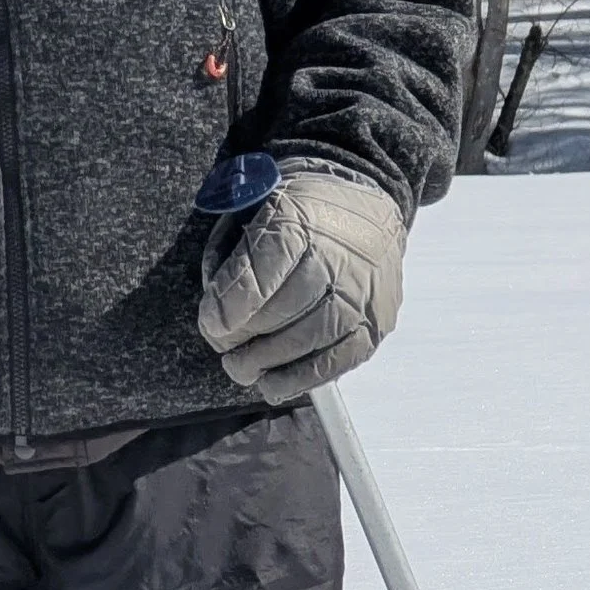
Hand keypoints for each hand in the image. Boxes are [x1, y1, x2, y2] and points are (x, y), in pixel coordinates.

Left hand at [197, 161, 404, 403]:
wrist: (364, 206)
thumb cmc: (301, 213)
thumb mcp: (256, 208)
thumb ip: (231, 252)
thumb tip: (218, 313)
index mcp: (300, 218)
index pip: (261, 271)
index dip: (230, 306)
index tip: (211, 324)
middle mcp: (337, 256)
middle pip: (281, 310)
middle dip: (242, 337)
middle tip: (223, 346)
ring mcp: (362, 292)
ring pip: (308, 339)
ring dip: (266, 362)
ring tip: (241, 367)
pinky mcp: (377, 322)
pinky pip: (339, 361)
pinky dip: (301, 379)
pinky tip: (273, 383)